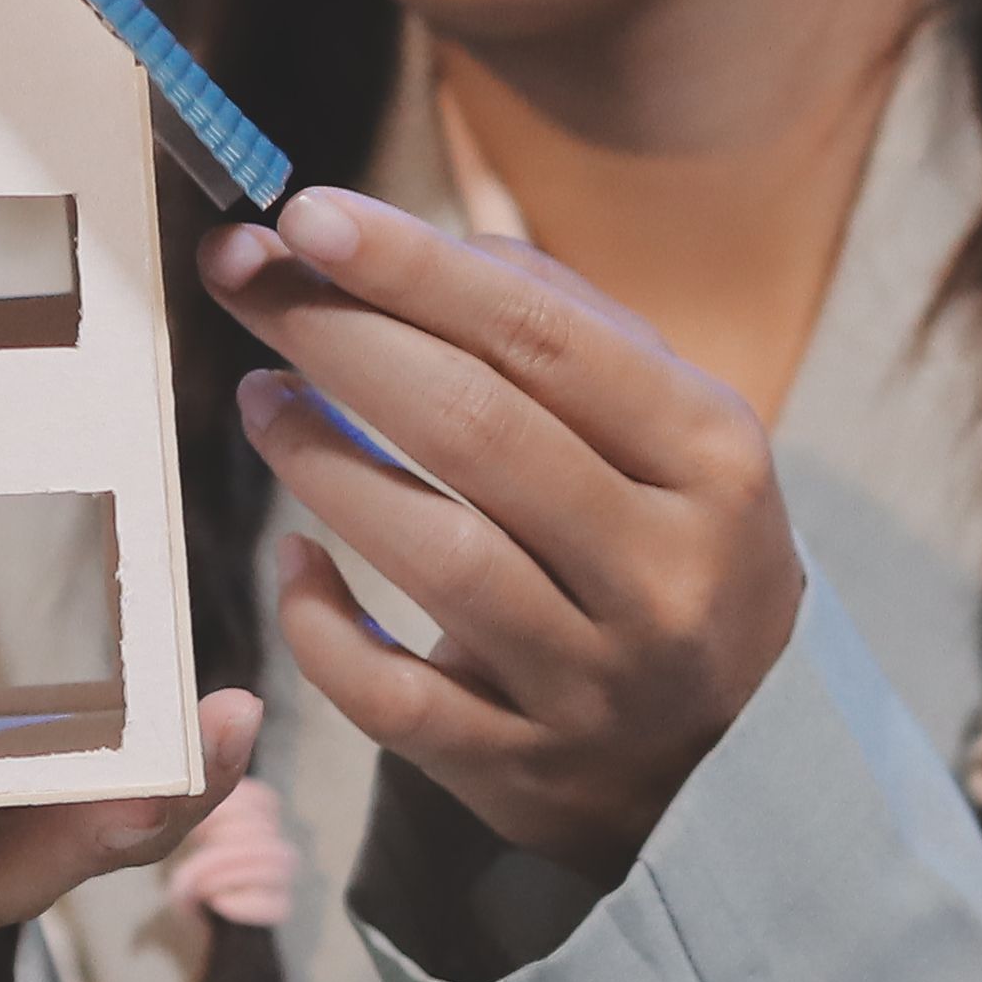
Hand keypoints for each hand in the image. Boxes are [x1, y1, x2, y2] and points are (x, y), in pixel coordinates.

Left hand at [206, 186, 801, 883]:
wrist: (738, 755)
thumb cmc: (670, 541)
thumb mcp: (673, 429)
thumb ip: (559, 323)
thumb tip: (414, 243)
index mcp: (713, 459)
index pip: (542, 338)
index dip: (413, 268)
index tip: (306, 213)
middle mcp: (664, 570)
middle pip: (473, 429)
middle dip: (338, 336)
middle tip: (243, 276)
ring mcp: (595, 682)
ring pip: (432, 555)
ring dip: (319, 460)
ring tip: (258, 395)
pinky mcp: (521, 769)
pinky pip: (389, 696)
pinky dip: (321, 623)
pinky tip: (292, 562)